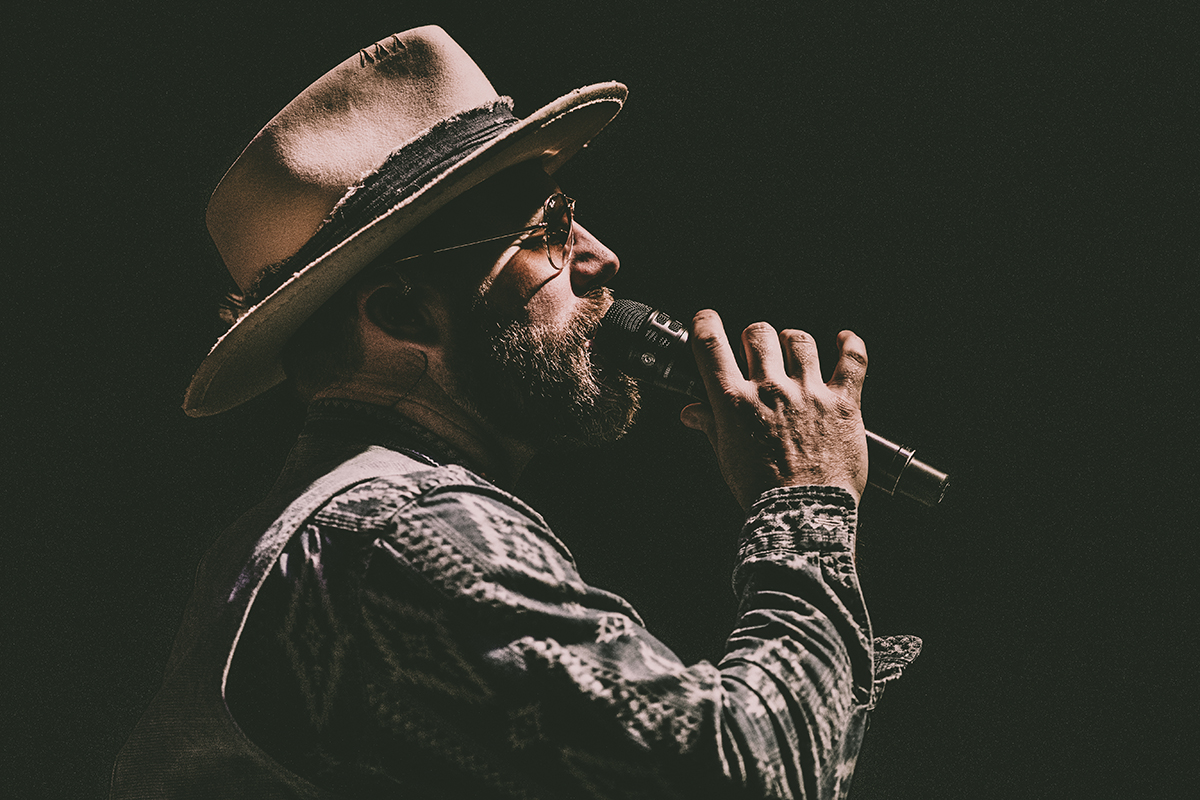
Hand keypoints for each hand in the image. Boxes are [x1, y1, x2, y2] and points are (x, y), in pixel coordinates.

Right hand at [680, 310, 868, 510]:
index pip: (710, 346)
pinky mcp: (842, 403)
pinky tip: (844, 339)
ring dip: (793, 342)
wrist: (803, 515)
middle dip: (754, 338)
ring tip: (794, 352)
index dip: (705, 324)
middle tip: (757, 353)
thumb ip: (710, 427)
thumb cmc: (762, 492)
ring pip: (800, 340)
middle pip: (758, 333)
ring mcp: (809, 394)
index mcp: (735, 403)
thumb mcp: (727, 458)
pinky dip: (850, 345)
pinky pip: (852, 360)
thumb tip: (692, 413)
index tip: (707, 321)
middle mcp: (771, 391)